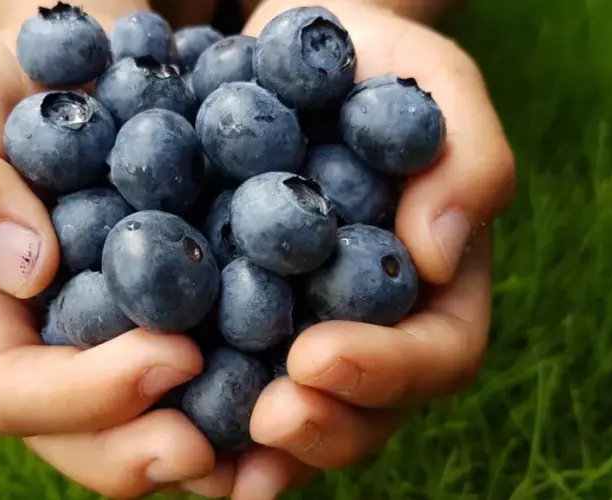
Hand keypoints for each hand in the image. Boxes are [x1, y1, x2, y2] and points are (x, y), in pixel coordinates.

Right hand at [0, 27, 230, 498]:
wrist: (116, 73)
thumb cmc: (31, 83)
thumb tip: (24, 269)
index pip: (14, 390)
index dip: (84, 397)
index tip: (173, 356)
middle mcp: (59, 350)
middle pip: (84, 441)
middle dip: (144, 454)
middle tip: (214, 451)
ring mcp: (125, 348)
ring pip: (154, 436)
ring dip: (211, 461)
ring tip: (272, 454)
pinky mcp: (193, 329)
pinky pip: (219, 391)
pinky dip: (258, 410)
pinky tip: (307, 404)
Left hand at [224, 0, 515, 495]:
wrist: (282, 55)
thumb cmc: (369, 61)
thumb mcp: (431, 82)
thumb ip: (464, 158)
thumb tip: (436, 254)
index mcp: (430, 285)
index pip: (436, 354)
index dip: (386, 371)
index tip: (318, 357)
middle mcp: (367, 325)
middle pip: (364, 411)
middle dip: (321, 426)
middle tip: (268, 420)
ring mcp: (298, 329)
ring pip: (291, 414)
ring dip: (253, 446)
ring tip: (202, 452)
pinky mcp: (229, 317)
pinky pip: (217, 375)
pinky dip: (189, 406)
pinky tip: (147, 411)